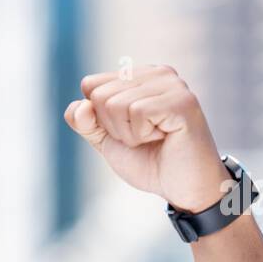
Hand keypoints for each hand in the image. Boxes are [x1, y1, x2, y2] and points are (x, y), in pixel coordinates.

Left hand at [64, 65, 231, 213]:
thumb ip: (85, 122)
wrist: (182, 188)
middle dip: (114, 127)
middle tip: (143, 138)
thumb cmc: (149, 162)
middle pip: (100, 95)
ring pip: (116, 104)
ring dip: (128, 134)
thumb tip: (80, 106)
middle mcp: (157, 73)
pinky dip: (141, 135)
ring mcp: (171, 84)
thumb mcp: (107, 140)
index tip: (127, 130)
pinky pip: (137, 112)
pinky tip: (164, 137)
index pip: (91, 85)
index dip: (100, 118)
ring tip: (155, 138)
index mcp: (139, 76)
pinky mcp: (181, 100)